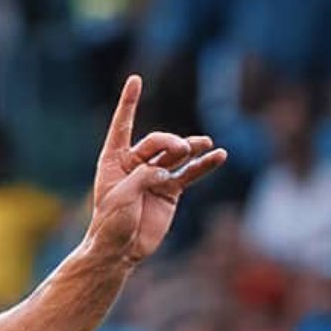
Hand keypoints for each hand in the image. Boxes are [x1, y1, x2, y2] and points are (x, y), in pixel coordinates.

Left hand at [87, 75, 226, 267]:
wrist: (121, 251)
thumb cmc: (111, 223)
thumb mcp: (122, 196)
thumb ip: (144, 176)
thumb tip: (167, 171)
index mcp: (114, 160)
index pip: (123, 125)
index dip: (130, 103)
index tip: (136, 79)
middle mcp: (135, 164)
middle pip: (158, 141)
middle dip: (171, 143)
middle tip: (182, 150)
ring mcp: (155, 176)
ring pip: (176, 155)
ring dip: (191, 147)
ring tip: (205, 144)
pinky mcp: (170, 190)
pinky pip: (190, 173)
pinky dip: (204, 165)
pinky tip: (218, 156)